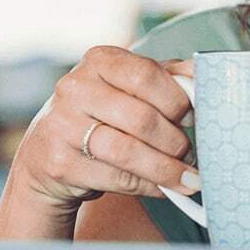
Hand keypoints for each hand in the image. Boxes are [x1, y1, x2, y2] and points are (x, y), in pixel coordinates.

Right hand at [9, 46, 200, 216]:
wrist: (46, 153)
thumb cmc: (101, 114)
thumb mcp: (128, 87)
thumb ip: (166, 77)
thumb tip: (203, 72)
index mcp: (99, 61)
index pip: (147, 75)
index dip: (177, 100)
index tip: (194, 117)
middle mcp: (75, 89)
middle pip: (141, 118)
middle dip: (175, 141)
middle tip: (191, 153)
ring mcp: (62, 126)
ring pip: (128, 151)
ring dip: (165, 169)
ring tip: (187, 177)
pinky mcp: (60, 163)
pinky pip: (116, 178)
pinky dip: (148, 186)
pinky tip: (165, 188)